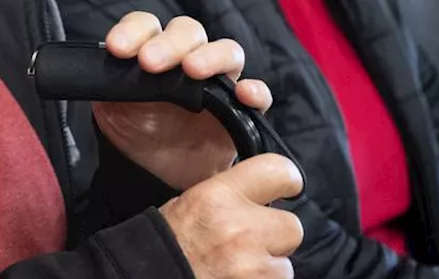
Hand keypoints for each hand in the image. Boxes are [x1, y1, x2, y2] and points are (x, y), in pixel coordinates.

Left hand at [95, 12, 271, 189]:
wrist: (156, 175)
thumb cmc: (135, 132)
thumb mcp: (111, 110)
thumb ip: (107, 87)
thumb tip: (96, 74)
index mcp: (152, 50)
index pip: (146, 25)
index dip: (132, 31)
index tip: (116, 48)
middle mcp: (187, 58)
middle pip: (188, 32)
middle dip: (169, 43)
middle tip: (150, 62)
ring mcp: (218, 82)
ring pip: (227, 52)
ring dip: (212, 56)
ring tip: (193, 70)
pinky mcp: (241, 112)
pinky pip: (258, 95)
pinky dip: (256, 90)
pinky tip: (245, 94)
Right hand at [160, 154, 304, 278]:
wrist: (146, 278)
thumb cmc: (164, 247)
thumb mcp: (188, 205)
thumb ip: (227, 197)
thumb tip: (257, 195)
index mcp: (216, 196)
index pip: (278, 171)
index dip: (289, 180)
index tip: (288, 189)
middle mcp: (237, 226)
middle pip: (291, 226)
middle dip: (277, 239)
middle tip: (252, 246)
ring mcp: (249, 263)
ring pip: (286, 266)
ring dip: (267, 269)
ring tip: (238, 269)